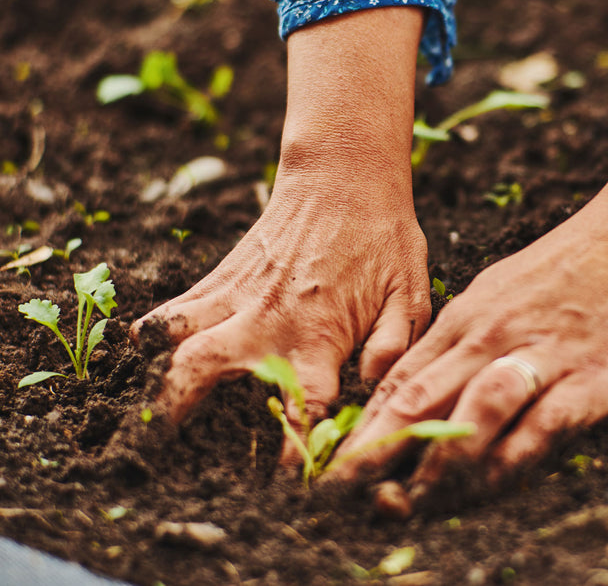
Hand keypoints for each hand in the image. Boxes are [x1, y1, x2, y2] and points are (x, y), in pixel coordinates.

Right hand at [130, 7, 429, 463]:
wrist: (346, 178)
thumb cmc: (384, 240)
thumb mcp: (409, 293)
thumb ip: (394, 345)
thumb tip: (375, 385)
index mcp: (318, 333)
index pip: (300, 404)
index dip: (294, 447)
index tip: (290, 480)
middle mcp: (268, 318)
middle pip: (203, 369)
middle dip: (178, 411)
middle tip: (167, 446)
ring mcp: (237, 295)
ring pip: (175, 337)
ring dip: (156, 372)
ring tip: (148, 407)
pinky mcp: (222, 275)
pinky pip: (176, 307)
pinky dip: (156, 332)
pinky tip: (147, 353)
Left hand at [321, 25, 607, 495]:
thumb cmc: (563, 269)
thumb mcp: (493, 294)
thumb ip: (454, 342)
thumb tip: (409, 387)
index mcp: (464, 321)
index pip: (398, 382)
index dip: (361, 431)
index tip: (329, 470)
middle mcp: (491, 338)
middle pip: (420, 400)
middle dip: (375, 454)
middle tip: (341, 496)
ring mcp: (539, 356)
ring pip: (474, 413)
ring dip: (438, 461)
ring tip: (411, 501)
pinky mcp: (589, 376)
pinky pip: (541, 424)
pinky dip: (512, 458)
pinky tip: (492, 484)